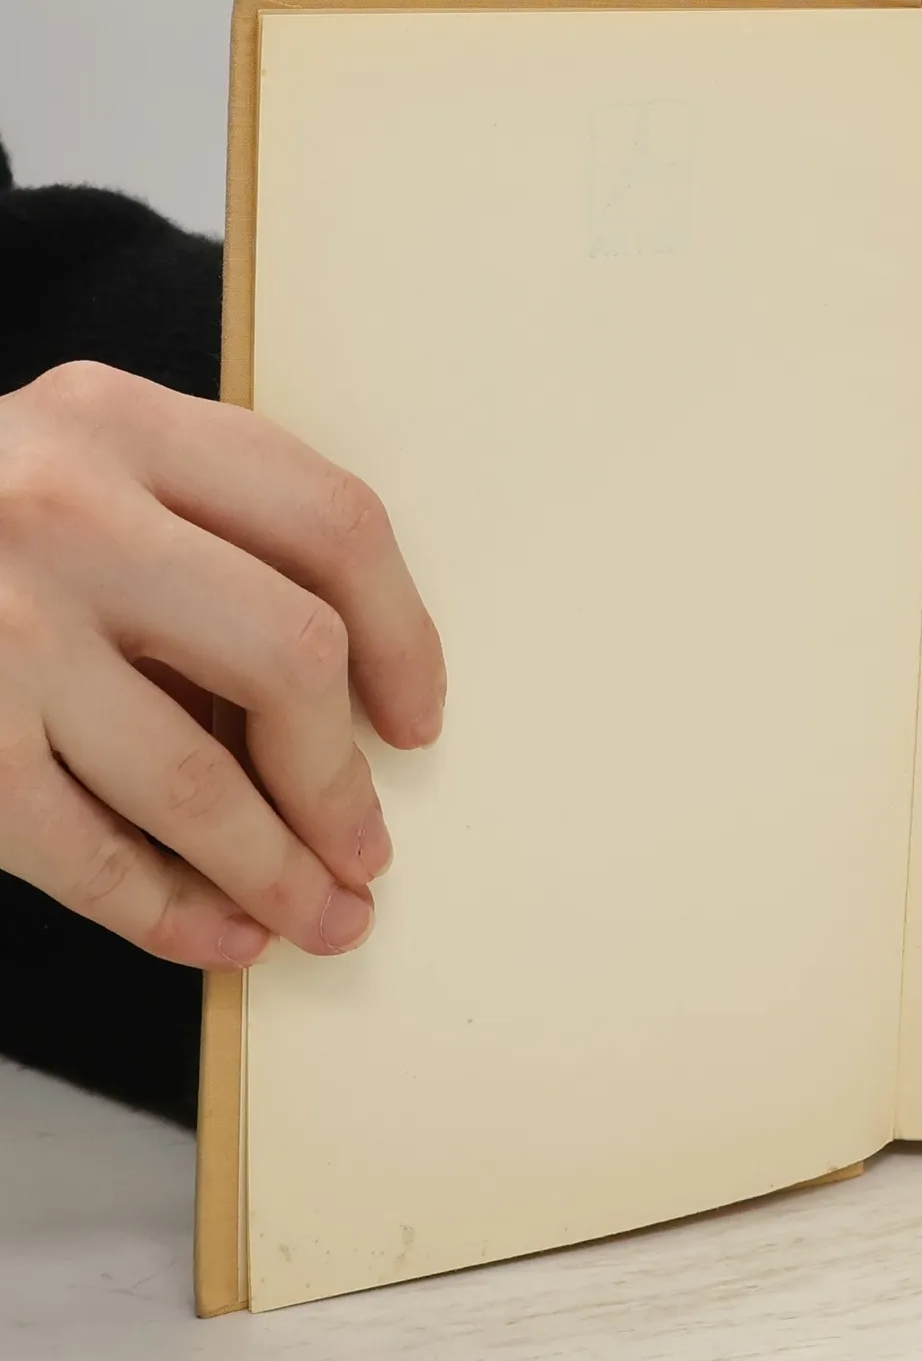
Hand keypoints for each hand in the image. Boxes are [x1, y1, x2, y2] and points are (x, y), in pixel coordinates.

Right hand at [0, 362, 443, 967]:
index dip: (405, 636)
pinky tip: (220, 939)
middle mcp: (66, 506)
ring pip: (194, 778)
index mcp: (125, 422)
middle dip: (340, 780)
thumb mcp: (78, 465)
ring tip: (323, 918)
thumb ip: (202, 540)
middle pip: (291, 656)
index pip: (336, 525)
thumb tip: (347, 716)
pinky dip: (165, 910)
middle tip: (366, 850)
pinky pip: (81, 850)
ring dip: (276, 870)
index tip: (415, 720)